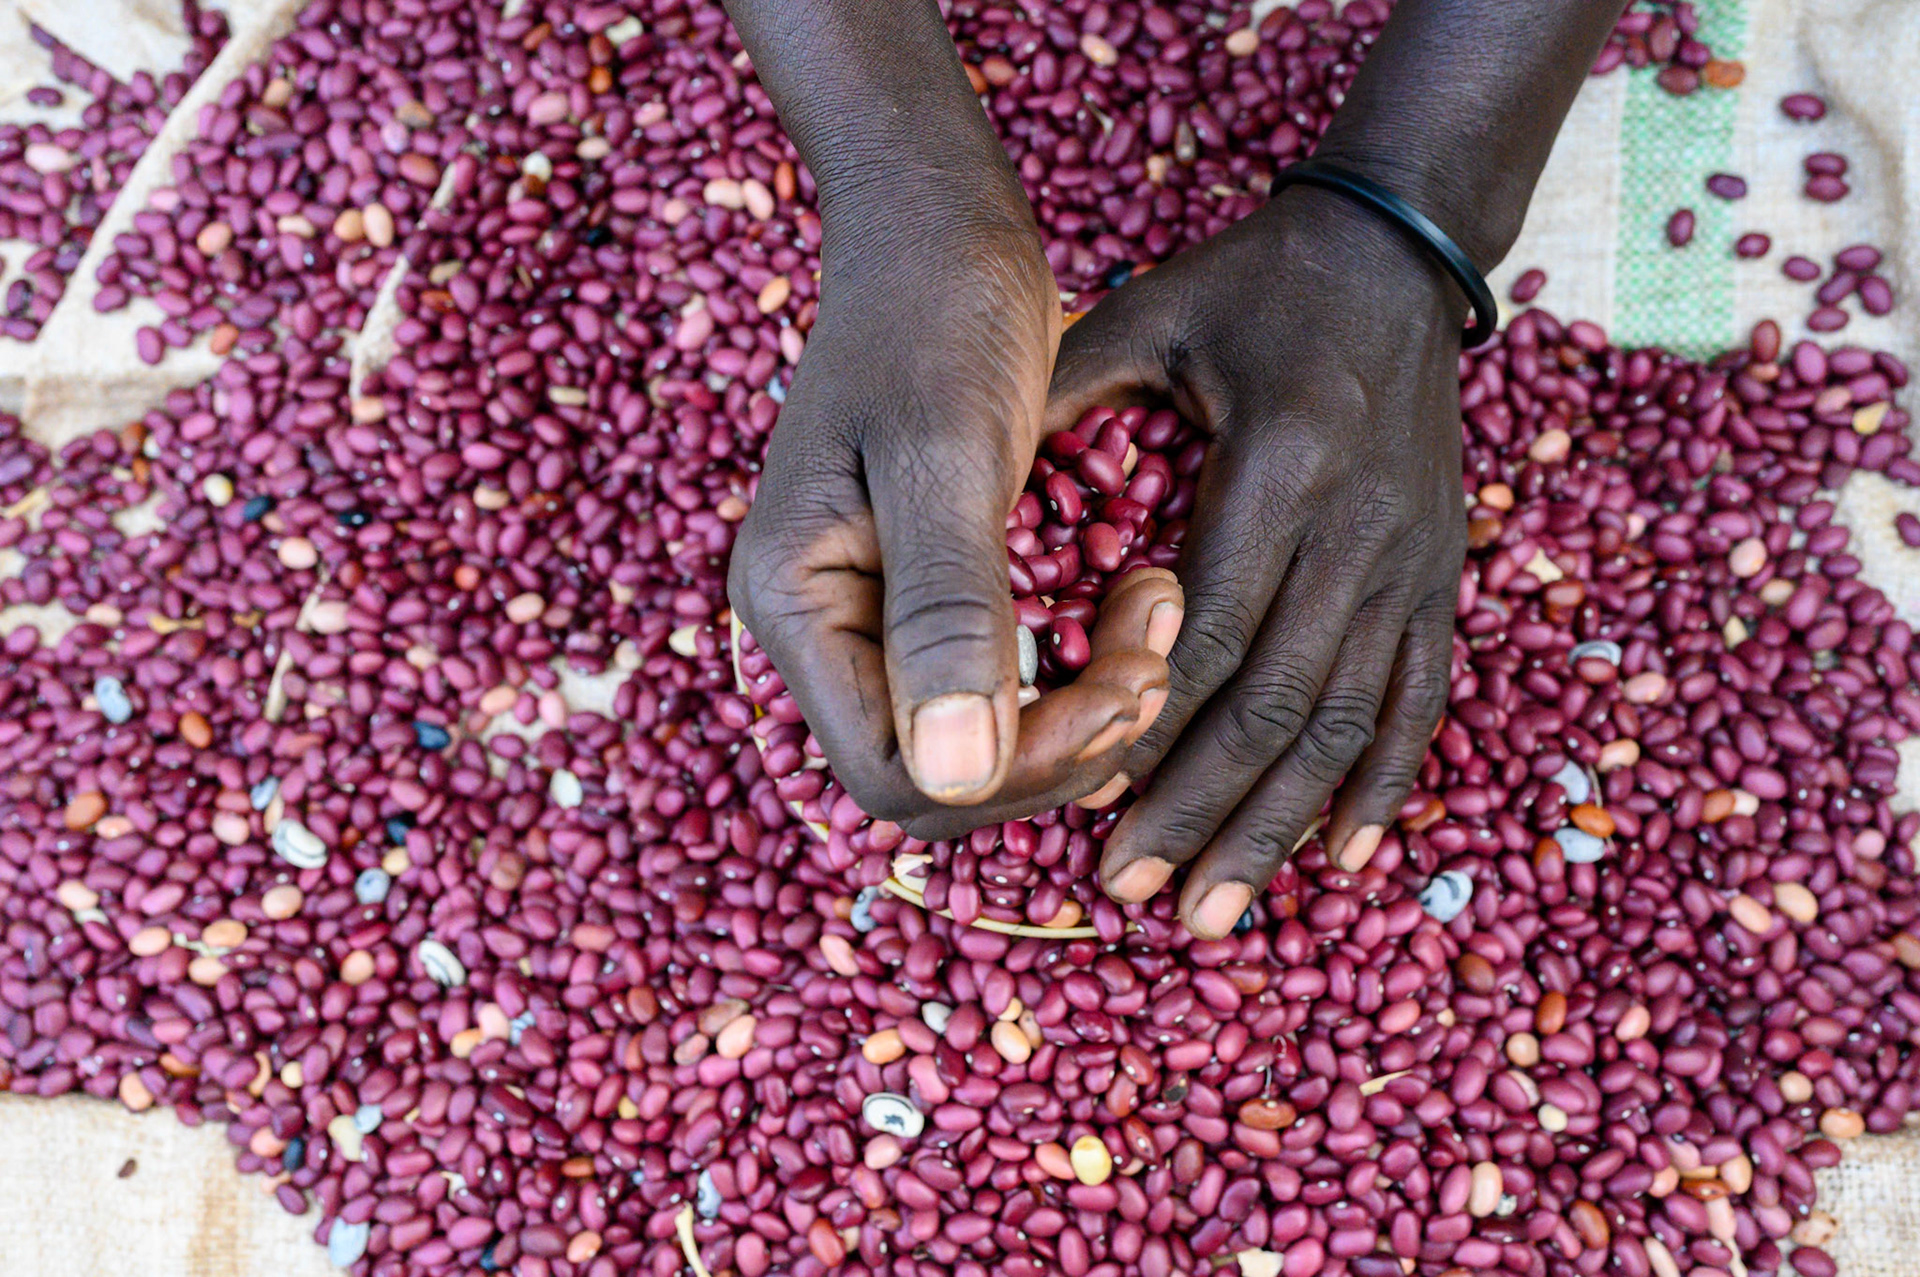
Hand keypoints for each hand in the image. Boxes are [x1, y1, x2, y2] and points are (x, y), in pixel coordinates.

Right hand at [727, 207, 1181, 825]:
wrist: (937, 219)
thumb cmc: (935, 310)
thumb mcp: (946, 452)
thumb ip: (945, 612)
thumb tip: (952, 776)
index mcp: (796, 602)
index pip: (895, 773)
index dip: (1016, 770)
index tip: (1123, 691)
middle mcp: (824, 624)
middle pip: (943, 771)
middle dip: (1061, 741)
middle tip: (1159, 653)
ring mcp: (875, 610)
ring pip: (984, 734)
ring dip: (1083, 702)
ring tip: (1158, 609)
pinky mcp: (932, 588)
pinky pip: (1006, 672)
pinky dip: (1078, 658)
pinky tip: (1137, 598)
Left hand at [1048, 187, 1468, 938]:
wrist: (1395, 252)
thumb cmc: (1251, 285)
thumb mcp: (1150, 315)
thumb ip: (1066, 398)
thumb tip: (972, 493)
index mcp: (1280, 468)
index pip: (1209, 633)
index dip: (1146, 729)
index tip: (1086, 804)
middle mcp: (1358, 529)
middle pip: (1274, 701)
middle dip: (1200, 808)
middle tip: (1132, 890)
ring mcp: (1411, 559)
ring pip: (1346, 720)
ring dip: (1279, 825)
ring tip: (1216, 909)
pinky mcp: (1438, 571)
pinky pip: (1419, 694)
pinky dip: (1384, 782)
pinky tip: (1345, 855)